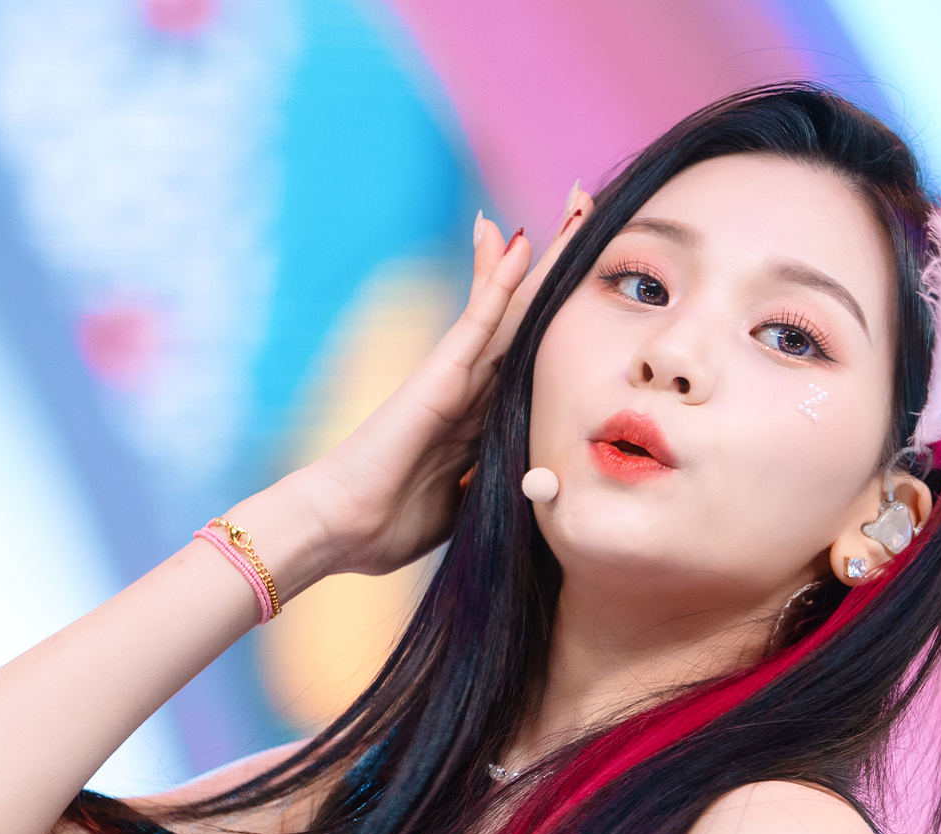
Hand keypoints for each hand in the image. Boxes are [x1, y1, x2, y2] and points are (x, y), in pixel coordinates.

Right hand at [244, 186, 594, 590]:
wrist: (340, 528)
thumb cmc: (392, 523)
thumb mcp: (473, 502)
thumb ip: (502, 481)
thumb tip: (544, 486)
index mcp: (485, 413)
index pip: (535, 350)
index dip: (565, 309)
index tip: (600, 274)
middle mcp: (474, 383)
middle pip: (530, 311)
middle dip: (563, 261)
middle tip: (589, 203)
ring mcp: (455, 375)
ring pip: (512, 304)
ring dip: (544, 254)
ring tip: (576, 198)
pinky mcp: (437, 378)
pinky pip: (476, 323)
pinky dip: (498, 283)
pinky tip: (521, 243)